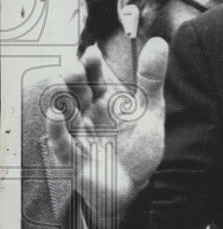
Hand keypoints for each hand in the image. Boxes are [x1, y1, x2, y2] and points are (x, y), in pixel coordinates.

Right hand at [45, 39, 168, 228]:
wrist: (134, 186)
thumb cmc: (137, 149)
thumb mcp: (150, 112)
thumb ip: (151, 79)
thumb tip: (159, 41)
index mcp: (105, 98)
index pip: (94, 74)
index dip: (91, 63)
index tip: (93, 53)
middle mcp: (88, 112)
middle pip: (75, 89)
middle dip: (73, 77)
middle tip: (76, 68)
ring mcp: (79, 133)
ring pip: (63, 112)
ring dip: (60, 97)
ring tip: (60, 82)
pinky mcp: (73, 157)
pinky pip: (61, 143)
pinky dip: (57, 130)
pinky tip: (58, 115)